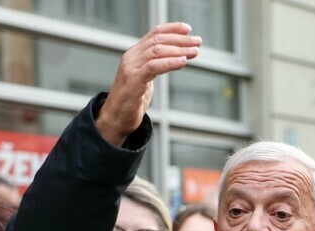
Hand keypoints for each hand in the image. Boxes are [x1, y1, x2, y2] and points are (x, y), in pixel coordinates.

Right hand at [97, 22, 200, 145]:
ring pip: (157, 51)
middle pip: (158, 40)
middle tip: (198, 41)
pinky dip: (170, 62)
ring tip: (194, 51)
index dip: (172, 29)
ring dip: (179, 50)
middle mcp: (131, 56)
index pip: (154, 33)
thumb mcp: (147, 78)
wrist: (116, 117)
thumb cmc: (133, 100)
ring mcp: (130, 67)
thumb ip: (157, 65)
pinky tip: (183, 62)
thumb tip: (178, 58)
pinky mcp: (133, 79)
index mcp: (135, 54)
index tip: (188, 29)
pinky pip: (153, 66)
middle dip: (180, 40)